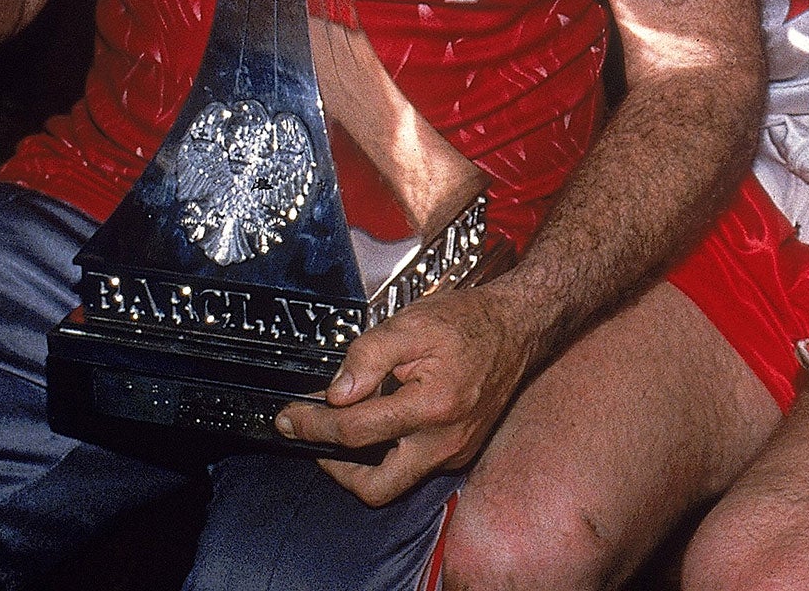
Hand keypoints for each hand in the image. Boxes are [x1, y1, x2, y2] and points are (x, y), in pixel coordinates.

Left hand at [274, 282, 542, 505]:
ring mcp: (456, 451)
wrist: (519, 325)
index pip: (356, 431)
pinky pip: (414, 466)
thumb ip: (368, 356)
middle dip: (335, 467)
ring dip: (361, 462)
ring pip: (395, 481)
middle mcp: (446, 441)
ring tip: (342, 427)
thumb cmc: (468, 321)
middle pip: (376, 486)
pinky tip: (378, 421)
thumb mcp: (411, 323)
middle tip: (313, 437)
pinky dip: (388, 451)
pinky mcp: (460, 451)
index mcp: (433, 407)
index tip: (289, 417)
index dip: (314, 424)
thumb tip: (337, 393)